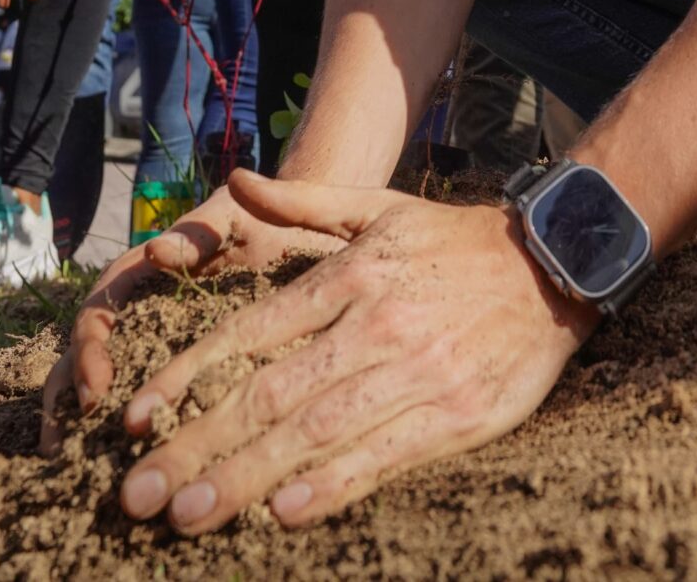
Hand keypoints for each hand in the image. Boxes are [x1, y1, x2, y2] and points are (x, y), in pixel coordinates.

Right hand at [38, 183, 348, 453]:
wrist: (303, 221)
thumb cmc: (265, 219)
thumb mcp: (234, 218)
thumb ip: (197, 234)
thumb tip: (155, 253)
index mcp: (142, 273)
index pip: (99, 312)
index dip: (89, 351)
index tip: (97, 389)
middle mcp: (140, 308)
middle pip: (86, 353)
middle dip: (69, 399)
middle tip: (64, 448)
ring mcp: (157, 336)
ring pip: (106, 379)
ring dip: (83, 420)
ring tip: (73, 466)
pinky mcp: (183, 363)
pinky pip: (147, 396)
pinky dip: (129, 427)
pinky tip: (127, 465)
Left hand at [102, 171, 592, 534]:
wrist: (559, 262)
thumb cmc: (454, 241)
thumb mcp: (378, 207)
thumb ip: (302, 202)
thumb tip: (234, 182)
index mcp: (351, 275)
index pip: (250, 333)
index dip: (188, 377)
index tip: (137, 417)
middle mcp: (377, 324)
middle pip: (272, 394)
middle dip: (198, 447)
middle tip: (138, 494)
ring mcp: (419, 373)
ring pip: (319, 432)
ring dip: (248, 477)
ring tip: (189, 514)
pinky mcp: (460, 415)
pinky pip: (386, 457)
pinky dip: (335, 485)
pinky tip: (286, 513)